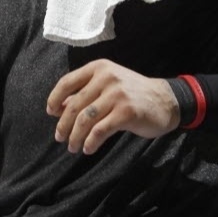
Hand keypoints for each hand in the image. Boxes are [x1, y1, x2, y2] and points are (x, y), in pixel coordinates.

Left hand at [46, 59, 179, 154]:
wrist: (165, 101)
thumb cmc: (133, 94)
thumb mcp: (109, 85)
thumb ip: (85, 92)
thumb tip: (58, 107)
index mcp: (99, 68)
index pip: (67, 82)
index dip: (54, 99)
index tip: (51, 113)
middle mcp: (106, 78)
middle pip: (74, 105)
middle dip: (63, 125)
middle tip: (60, 138)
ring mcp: (117, 94)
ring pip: (85, 119)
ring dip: (75, 137)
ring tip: (73, 147)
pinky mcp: (126, 112)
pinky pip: (100, 130)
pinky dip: (90, 142)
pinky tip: (89, 148)